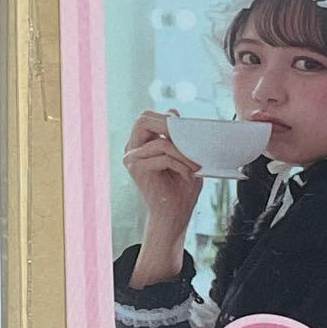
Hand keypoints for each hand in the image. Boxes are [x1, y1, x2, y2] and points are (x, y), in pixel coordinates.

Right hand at [123, 109, 202, 236]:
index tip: (186, 128)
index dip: (165, 117)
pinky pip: (163, 157)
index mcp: (140, 144)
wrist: (173, 216)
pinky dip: (181, 164)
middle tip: (186, 136)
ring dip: (182, 153)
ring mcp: (131, 159)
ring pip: (159, 143)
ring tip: (195, 165)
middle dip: (167, 124)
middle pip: (142, 120)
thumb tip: (172, 111)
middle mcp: (131, 150)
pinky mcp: (137, 170)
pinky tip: (188, 174)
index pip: (146, 118)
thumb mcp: (183, 155)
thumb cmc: (180, 188)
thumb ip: (176, 135)